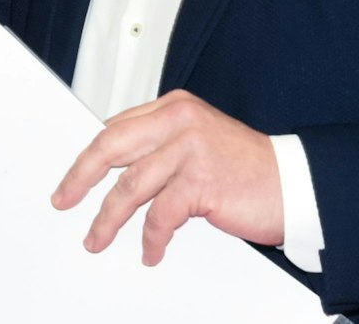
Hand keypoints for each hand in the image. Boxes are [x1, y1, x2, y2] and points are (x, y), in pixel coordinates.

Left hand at [50, 89, 282, 264]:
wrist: (296, 184)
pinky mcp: (201, 181)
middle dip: (80, 177)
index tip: (72, 176)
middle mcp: (179, 121)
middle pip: (110, 147)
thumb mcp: (198, 142)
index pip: (116, 128)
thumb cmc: (248, 168)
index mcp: (174, 107)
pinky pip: (160, 215)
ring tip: (97, 238)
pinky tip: (150, 250)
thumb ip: (160, 146)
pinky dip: (151, 238)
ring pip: (130, 186)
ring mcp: (190, 149)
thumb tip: (115, 168)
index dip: (89, 155)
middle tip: (63, 200)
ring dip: (108, 219)